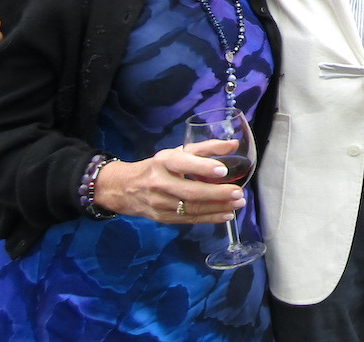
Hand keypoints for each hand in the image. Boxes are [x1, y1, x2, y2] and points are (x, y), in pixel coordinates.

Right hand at [93, 145, 246, 223]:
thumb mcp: (178, 153)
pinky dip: (210, 218)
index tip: (223, 170)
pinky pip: (189, 219)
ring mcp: (160, 203)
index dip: (203, 167)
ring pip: (192, 208)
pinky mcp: (163, 218)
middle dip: (217, 194)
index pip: (183, 163)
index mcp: (163, 162)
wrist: (125, 188)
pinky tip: (227, 214)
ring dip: (218, 207)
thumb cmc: (158, 167)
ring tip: (238, 203)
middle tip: (238, 192)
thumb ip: (206, 148)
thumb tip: (234, 145)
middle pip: (191, 191)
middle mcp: (160, 183)